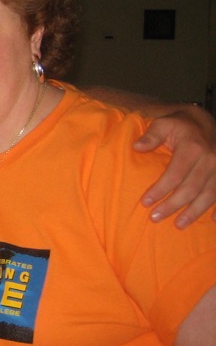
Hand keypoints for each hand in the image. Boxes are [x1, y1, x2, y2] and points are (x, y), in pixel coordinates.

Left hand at [135, 105, 215, 227]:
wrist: (204, 121)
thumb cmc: (179, 124)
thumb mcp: (163, 123)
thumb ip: (151, 135)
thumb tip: (136, 147)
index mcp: (192, 148)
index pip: (175, 175)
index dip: (160, 190)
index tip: (145, 202)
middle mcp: (210, 160)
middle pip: (190, 189)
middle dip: (172, 205)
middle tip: (155, 217)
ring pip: (209, 195)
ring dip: (194, 212)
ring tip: (178, 225)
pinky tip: (213, 221)